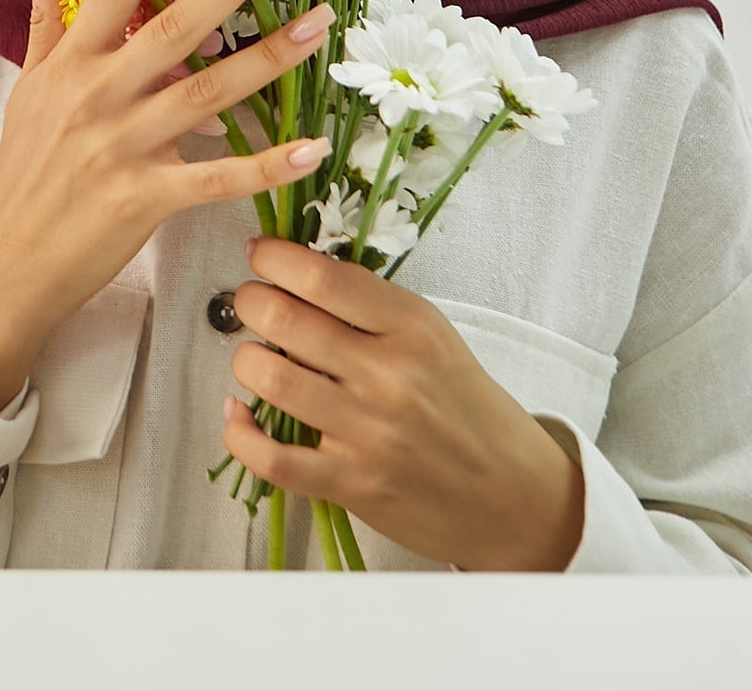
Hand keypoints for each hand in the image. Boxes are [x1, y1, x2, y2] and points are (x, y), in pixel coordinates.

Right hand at [0, 0, 335, 402]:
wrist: (5, 263)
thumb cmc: (24, 167)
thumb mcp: (29, 83)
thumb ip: (43, 10)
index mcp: (71, 62)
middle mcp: (97, 96)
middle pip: (174, 28)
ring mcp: (123, 148)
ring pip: (207, 94)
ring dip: (269, 58)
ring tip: (320, 25)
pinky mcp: (146, 199)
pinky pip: (218, 178)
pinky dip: (267, 166)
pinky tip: (312, 147)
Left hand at [223, 237, 585, 571]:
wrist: (513, 497)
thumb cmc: (468, 409)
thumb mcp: (435, 337)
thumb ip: (372, 308)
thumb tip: (298, 275)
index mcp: (412, 326)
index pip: (323, 277)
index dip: (275, 258)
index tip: (258, 253)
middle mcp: (388, 374)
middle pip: (285, 319)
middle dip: (249, 301)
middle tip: (249, 300)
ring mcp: (368, 432)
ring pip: (271, 378)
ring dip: (246, 360)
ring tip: (254, 355)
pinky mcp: (352, 484)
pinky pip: (271, 458)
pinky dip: (240, 434)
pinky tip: (238, 416)